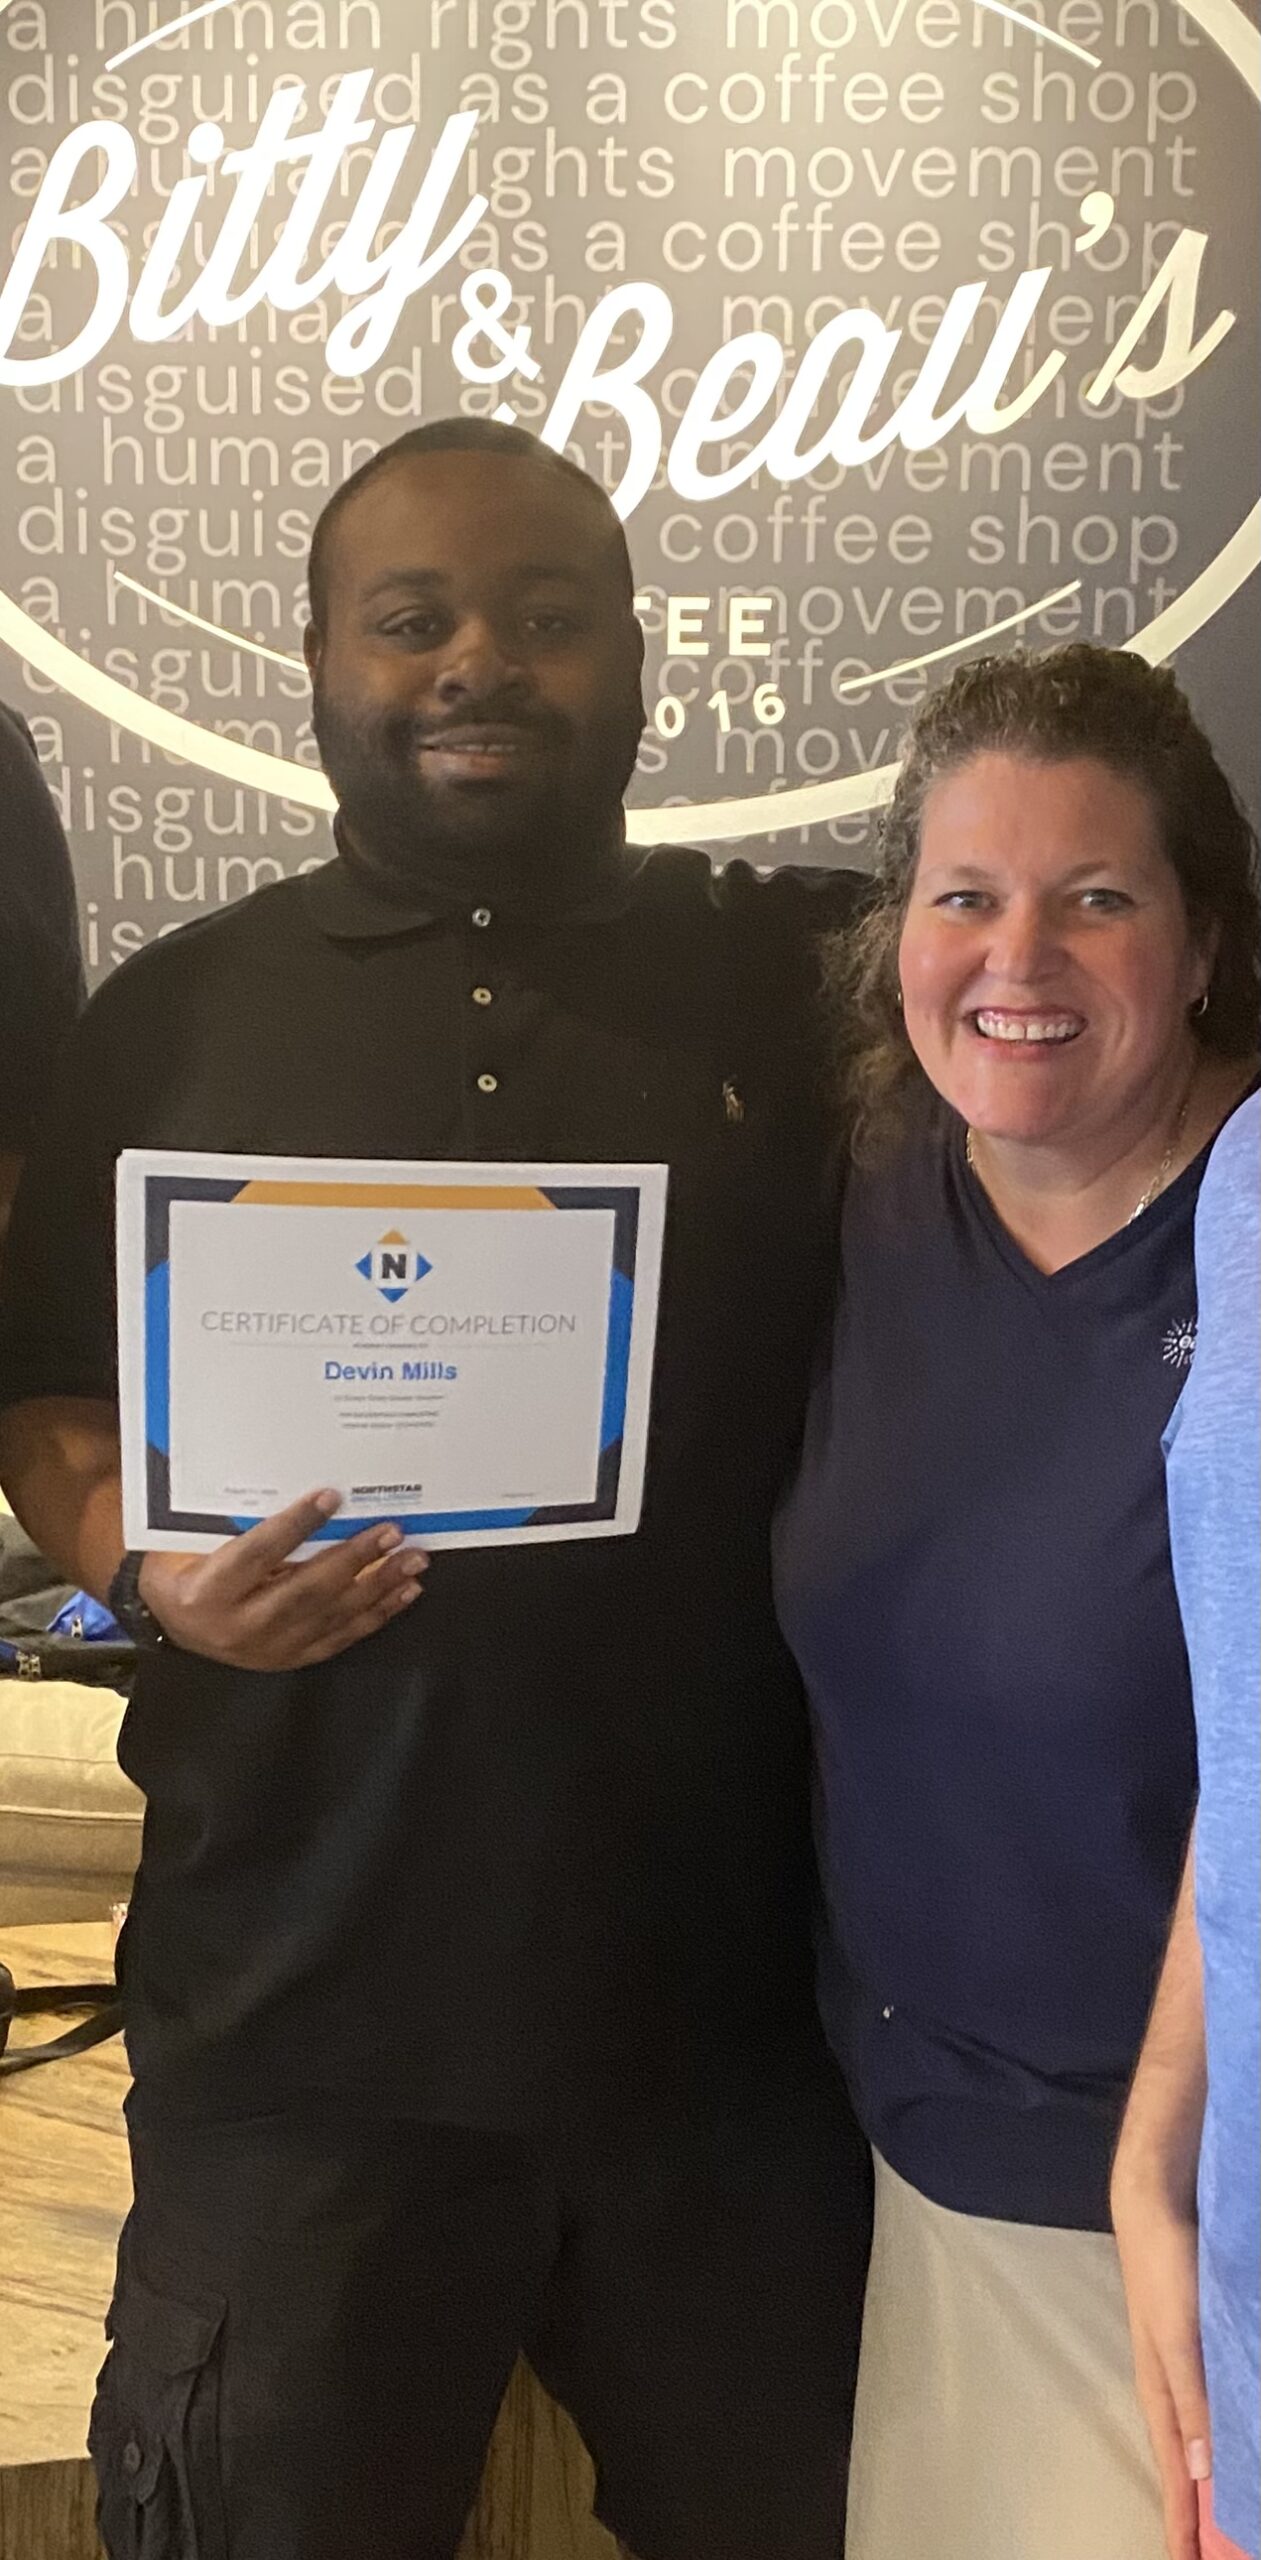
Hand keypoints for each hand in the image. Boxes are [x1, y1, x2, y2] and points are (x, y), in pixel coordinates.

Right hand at [137, 1489, 428, 1670]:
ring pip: (332, 1616)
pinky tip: (404, 1591)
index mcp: (209, 1591)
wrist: (175, 1623)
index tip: (331, 1496)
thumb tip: (298, 1487)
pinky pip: (341, 1637)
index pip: (258, 1554)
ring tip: (413, 1559)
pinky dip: (377, 1613)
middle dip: (355, 1558)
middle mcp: (240, 1627)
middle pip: (306, 1589)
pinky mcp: (290, 1659)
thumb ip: (237, 1523)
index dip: (295, 1525)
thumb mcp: (195, 1542)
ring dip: (379, 1586)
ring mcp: (268, 1649)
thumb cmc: (186, 1567)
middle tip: (392, 1531)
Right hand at [1112, 2167, 1211, 2559]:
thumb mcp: (1181, 2339)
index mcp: (1163, 2395)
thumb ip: (1194, 2402)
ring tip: (1232, 2519)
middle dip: (1201, 2517)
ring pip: (1209, 2441)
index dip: (1182, 2527)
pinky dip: (1230, 2438)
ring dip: (1219, 2482)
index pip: (1177, 2479)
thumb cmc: (1162, 2269)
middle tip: (1220, 2554)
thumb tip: (1206, 2475)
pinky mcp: (1206, 2346)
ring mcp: (1192, 2367)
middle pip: (1192, 2469)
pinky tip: (1241, 2444)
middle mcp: (1177, 2389)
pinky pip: (1221, 2408)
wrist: (1157, 2201)